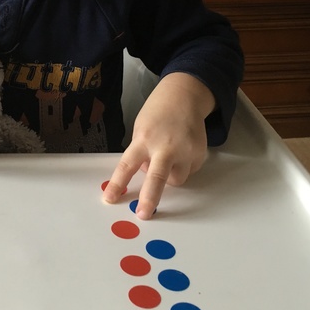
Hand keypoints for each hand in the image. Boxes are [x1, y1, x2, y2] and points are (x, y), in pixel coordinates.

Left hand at [102, 72, 214, 218]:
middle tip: (143, 214)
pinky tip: (181, 149)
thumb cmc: (158, 112)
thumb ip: (141, 152)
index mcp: (144, 139)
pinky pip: (188, 171)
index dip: (117, 184)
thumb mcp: (141, 129)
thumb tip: (145, 176)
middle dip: (150, 198)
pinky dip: (182, 166)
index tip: (109, 198)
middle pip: (157, 177)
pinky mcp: (199, 154)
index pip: (127, 165)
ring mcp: (185, 150)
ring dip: (169, 175)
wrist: (184, 96)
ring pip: (175, 180)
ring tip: (168, 155)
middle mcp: (165, 146)